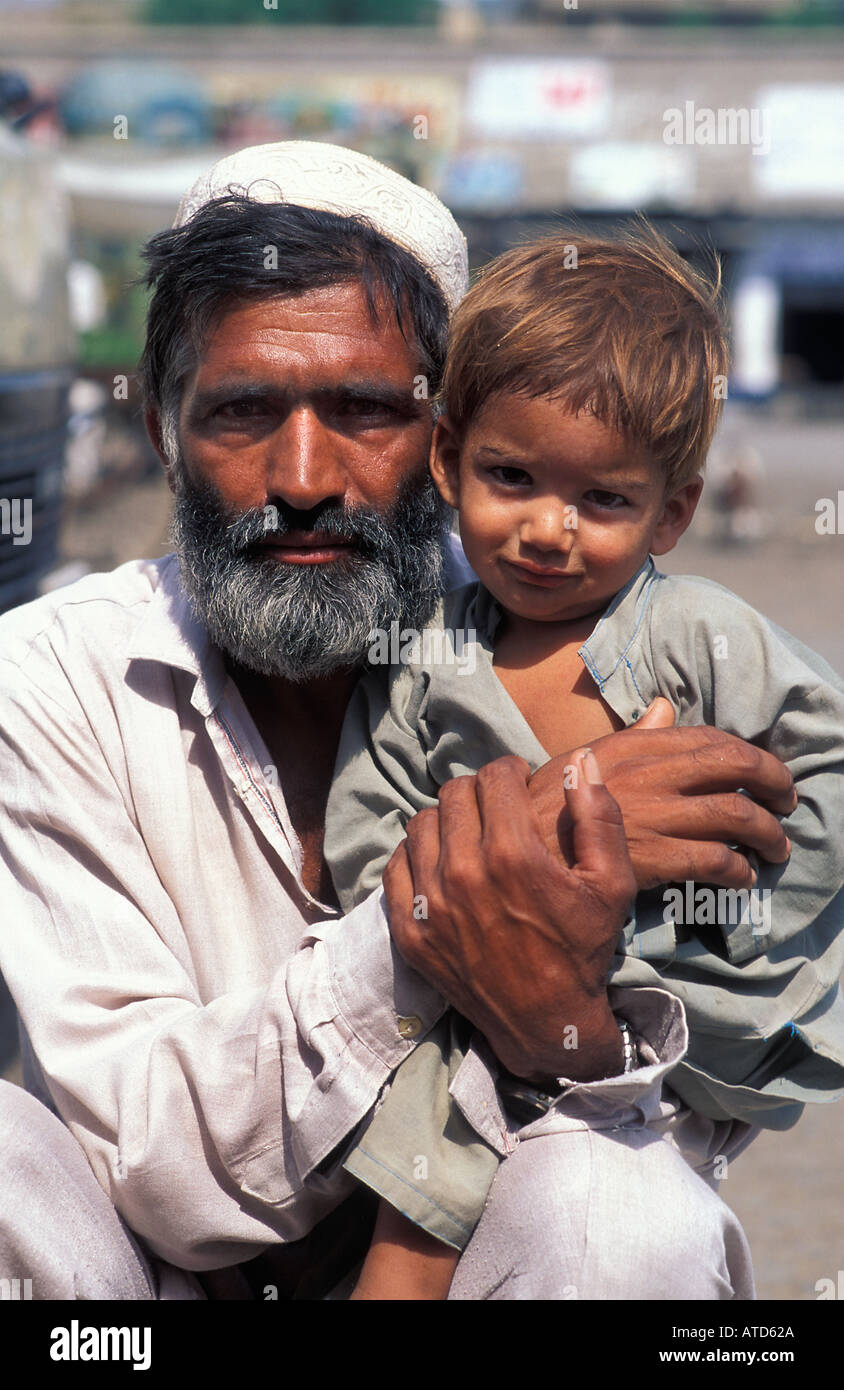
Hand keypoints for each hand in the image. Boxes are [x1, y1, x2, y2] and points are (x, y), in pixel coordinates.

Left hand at [382, 749, 633, 1083]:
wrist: (544, 1023)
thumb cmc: (582, 949)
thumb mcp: (612, 885)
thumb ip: (599, 817)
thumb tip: (581, 762)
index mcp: (514, 855)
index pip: (495, 777)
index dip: (511, 772)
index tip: (520, 783)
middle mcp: (463, 873)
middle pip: (455, 794)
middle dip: (480, 791)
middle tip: (497, 808)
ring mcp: (428, 903)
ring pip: (422, 824)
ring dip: (447, 819)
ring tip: (469, 833)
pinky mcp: (408, 929)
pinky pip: (397, 864)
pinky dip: (417, 855)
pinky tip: (441, 863)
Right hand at [529, 698, 795, 891]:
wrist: (519, 848)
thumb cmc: (546, 805)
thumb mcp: (587, 758)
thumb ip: (634, 736)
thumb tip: (664, 708)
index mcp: (637, 746)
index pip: (711, 739)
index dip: (750, 755)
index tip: (766, 772)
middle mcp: (653, 773)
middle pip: (737, 767)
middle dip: (775, 783)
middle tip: (788, 803)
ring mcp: (657, 815)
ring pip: (737, 815)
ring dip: (768, 834)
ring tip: (777, 849)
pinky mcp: (656, 857)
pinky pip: (715, 860)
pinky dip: (738, 870)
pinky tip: (743, 877)